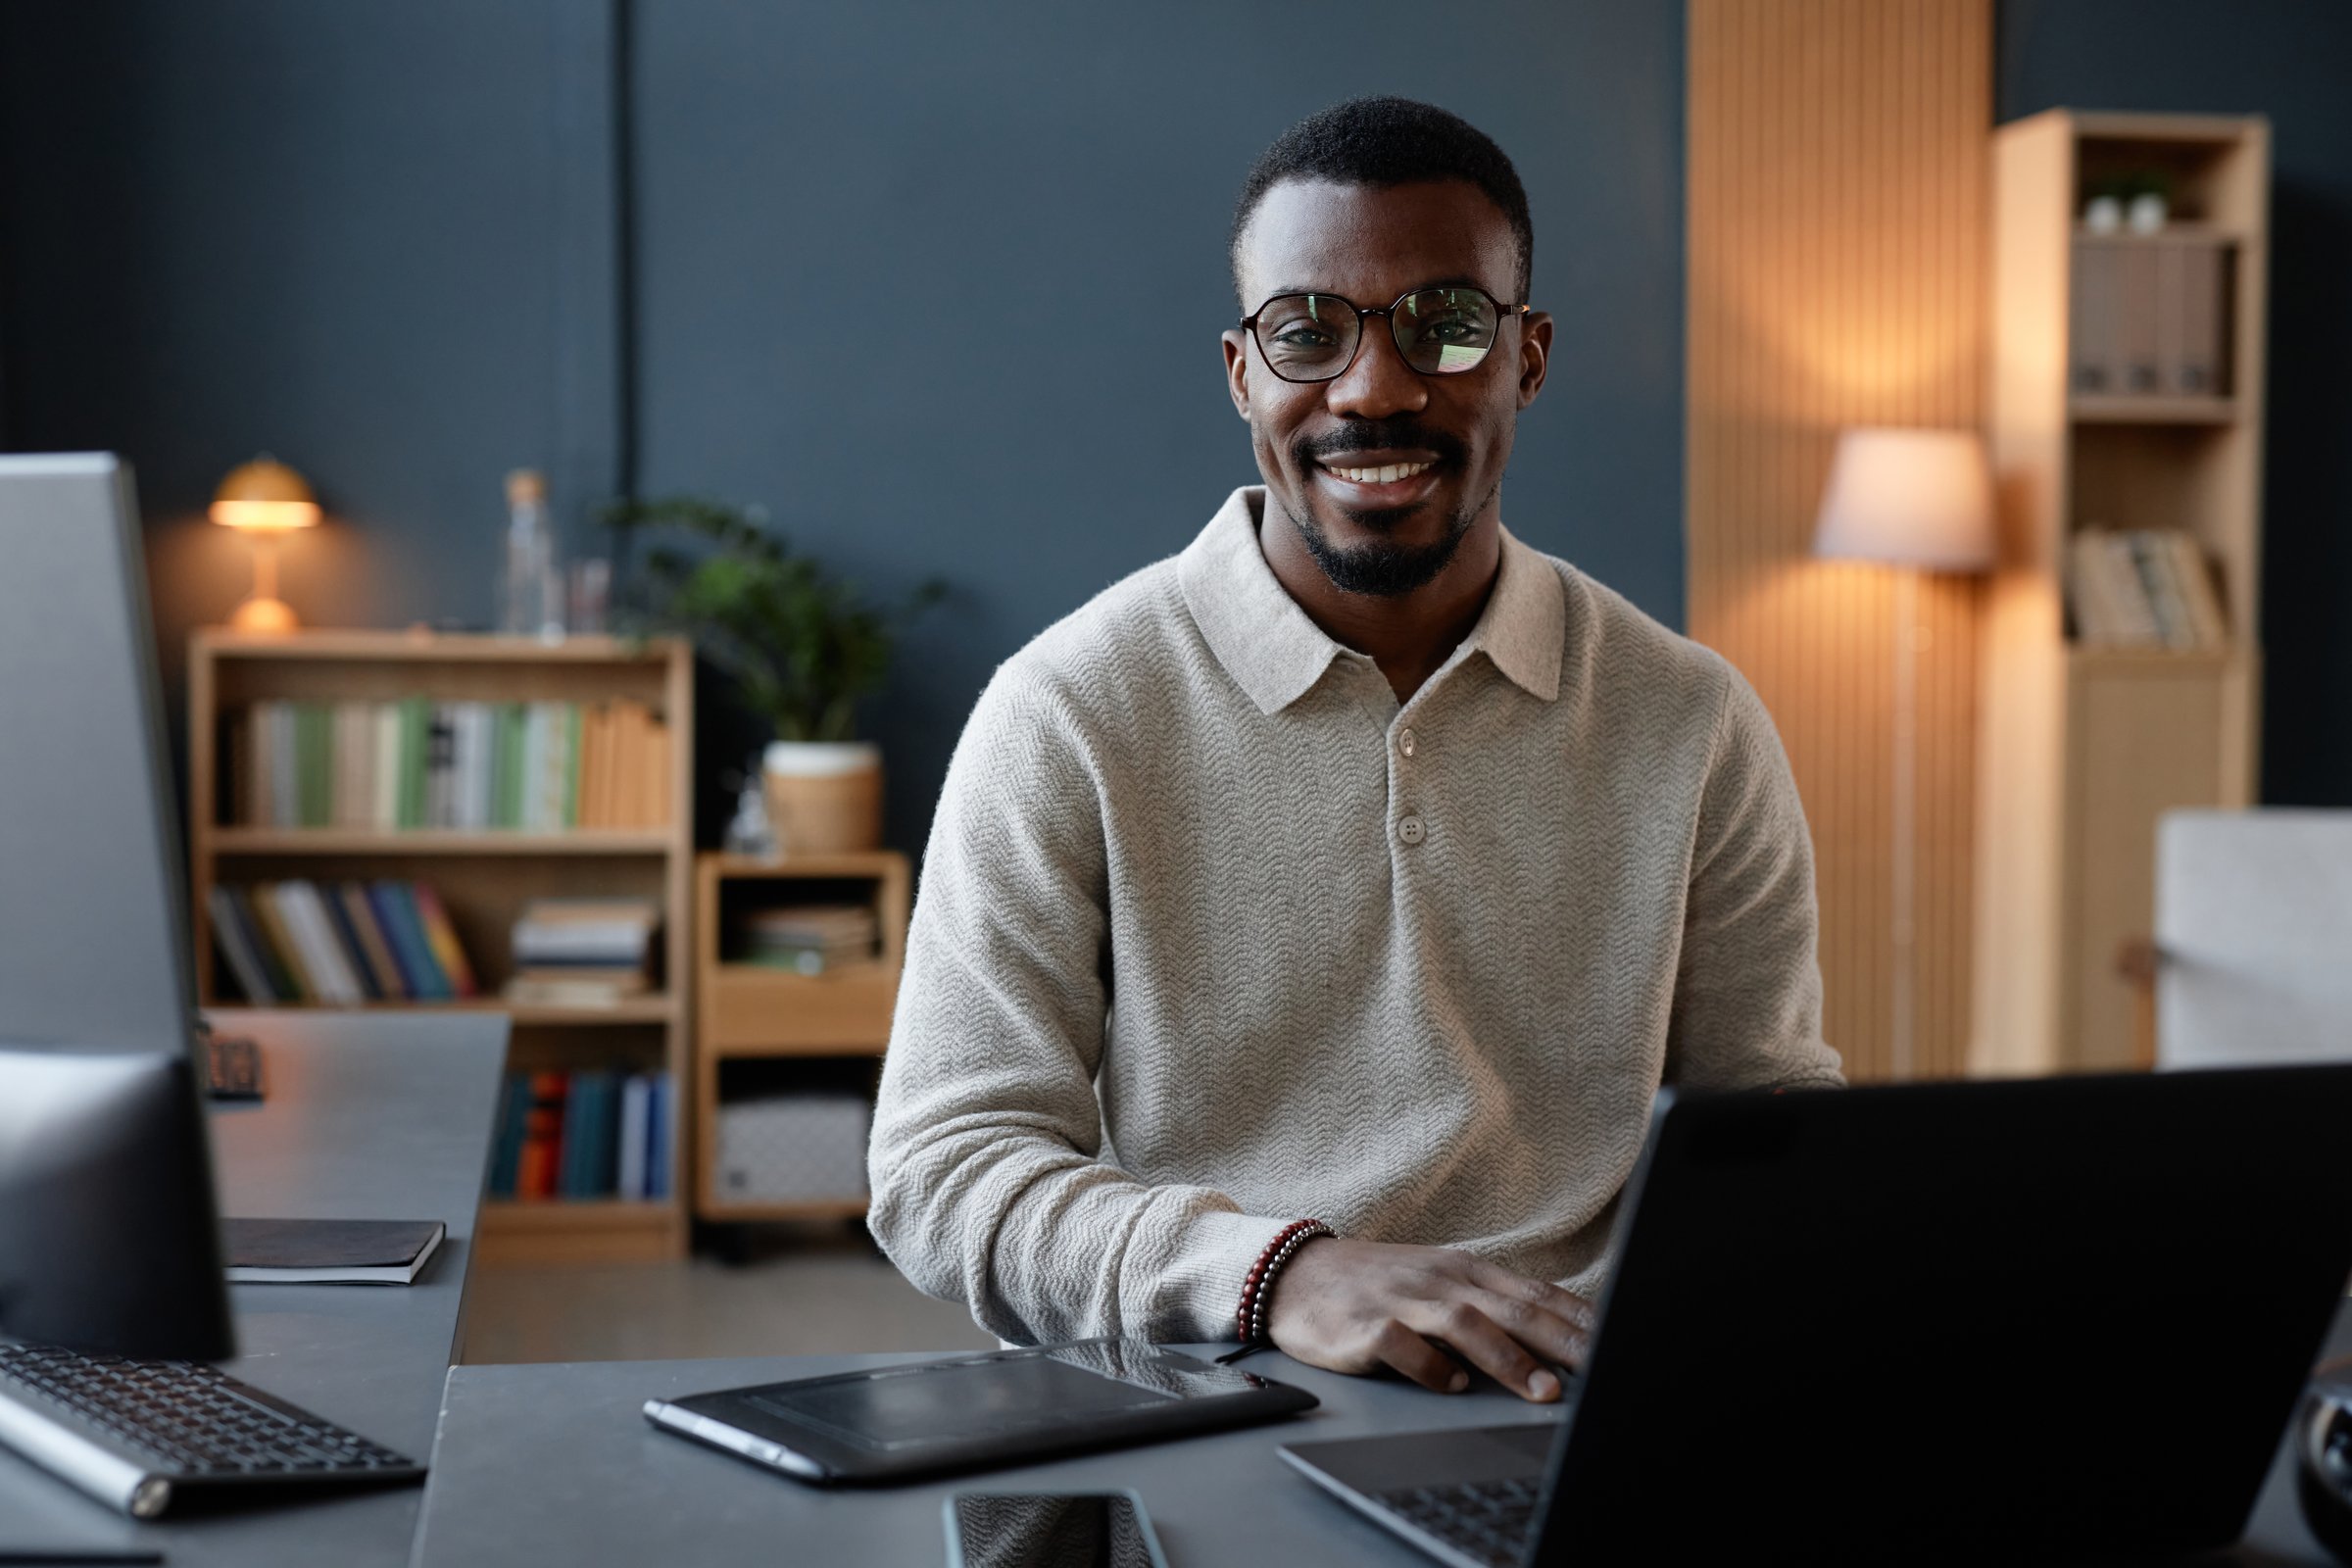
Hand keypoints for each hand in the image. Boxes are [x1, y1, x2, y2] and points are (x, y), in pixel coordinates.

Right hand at [1265, 1237, 1594, 1401]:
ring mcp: (1402, 1300)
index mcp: (1465, 1270)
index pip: (1534, 1293)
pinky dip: (1429, 1365)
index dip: (1578, 1318)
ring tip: (1543, 1390)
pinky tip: (1451, 1386)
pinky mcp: (1364, 1325)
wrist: (1297, 1274)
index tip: (1618, 1341)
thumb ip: (1491, 1305)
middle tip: (1598, 1367)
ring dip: (1508, 1358)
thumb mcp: (1440, 1283)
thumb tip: (1556, 1337)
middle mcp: (1440, 1281)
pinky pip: (1401, 1346)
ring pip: (1464, 1325)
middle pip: (1511, 1308)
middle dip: (1560, 1340)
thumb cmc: (1379, 1285)